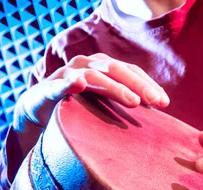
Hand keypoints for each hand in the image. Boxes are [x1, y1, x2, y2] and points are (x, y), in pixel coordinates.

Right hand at [13, 53, 168, 150]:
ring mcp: (68, 74)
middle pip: (117, 70)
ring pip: (95, 77)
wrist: (38, 111)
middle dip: (138, 85)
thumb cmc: (78, 107)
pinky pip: (60, 85)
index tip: (164, 103)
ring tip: (131, 100)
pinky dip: (69, 84)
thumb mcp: (104, 103)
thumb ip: (125, 102)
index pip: (131, 72)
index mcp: (103, 67)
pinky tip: (79, 85)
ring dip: (114, 87)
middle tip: (155, 102)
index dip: (148, 84)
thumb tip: (157, 112)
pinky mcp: (49, 88)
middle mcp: (87, 65)